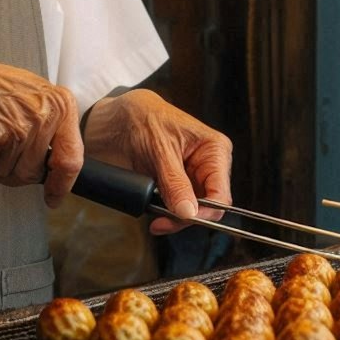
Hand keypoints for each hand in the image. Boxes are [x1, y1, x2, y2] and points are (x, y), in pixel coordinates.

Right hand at [0, 51, 82, 206]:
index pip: (72, 158)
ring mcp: (22, 128)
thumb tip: (62, 167)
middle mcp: (46, 116)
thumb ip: (55, 127)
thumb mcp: (40, 97)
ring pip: (12, 174)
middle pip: (34, 173)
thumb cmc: (0, 88)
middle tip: (8, 148)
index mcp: (63, 106)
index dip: (62, 185)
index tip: (55, 196)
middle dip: (18, 170)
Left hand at [82, 88, 232, 233]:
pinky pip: (178, 208)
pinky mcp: (177, 184)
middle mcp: (208, 164)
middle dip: (186, 216)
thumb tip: (189, 211)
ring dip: (174, 217)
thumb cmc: (144, 118)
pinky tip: (155, 210)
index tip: (184, 218)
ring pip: (193, 210)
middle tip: (162, 221)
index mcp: (214, 149)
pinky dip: (166, 213)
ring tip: (156, 216)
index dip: (206, 211)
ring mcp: (192, 176)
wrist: (118, 119)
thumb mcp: (160, 150)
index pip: (221, 193)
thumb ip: (175, 183)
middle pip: (208, 206)